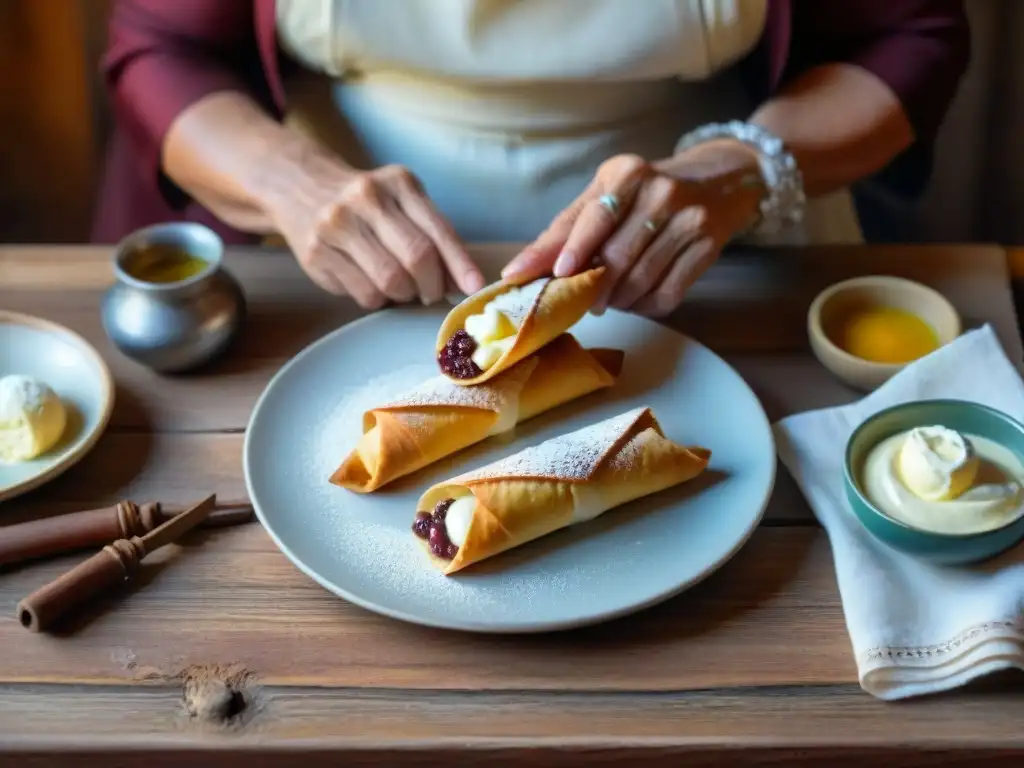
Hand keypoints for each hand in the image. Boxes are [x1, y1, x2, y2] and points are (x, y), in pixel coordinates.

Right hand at [273, 163, 484, 308]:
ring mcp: (337, 223)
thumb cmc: (367, 204)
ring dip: (404, 294)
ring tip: (400, 286)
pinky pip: (364, 293)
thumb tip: (462, 282)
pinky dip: (378, 298)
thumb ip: (433, 235)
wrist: (301, 187)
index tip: (475, 288)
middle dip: (432, 285)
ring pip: (391, 281)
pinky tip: (372, 283)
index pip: (438, 231)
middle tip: (431, 293)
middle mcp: (366, 197)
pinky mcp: (316, 252)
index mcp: (399, 182)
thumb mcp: (403, 201)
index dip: (460, 265)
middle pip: (417, 257)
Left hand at [502, 147, 763, 315]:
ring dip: (617, 301)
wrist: (717, 182)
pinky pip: (667, 295)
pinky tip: (636, 300)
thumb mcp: (604, 193)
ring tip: (609, 300)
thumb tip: (521, 269)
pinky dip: (644, 307)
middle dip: (594, 287)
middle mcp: (661, 192)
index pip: (596, 215)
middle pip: (617, 256)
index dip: (575, 248)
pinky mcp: (707, 249)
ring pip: (640, 280)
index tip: (556, 274)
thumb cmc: (644, 192)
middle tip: (583, 300)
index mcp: (628, 173)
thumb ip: (565, 229)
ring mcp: (689, 221)